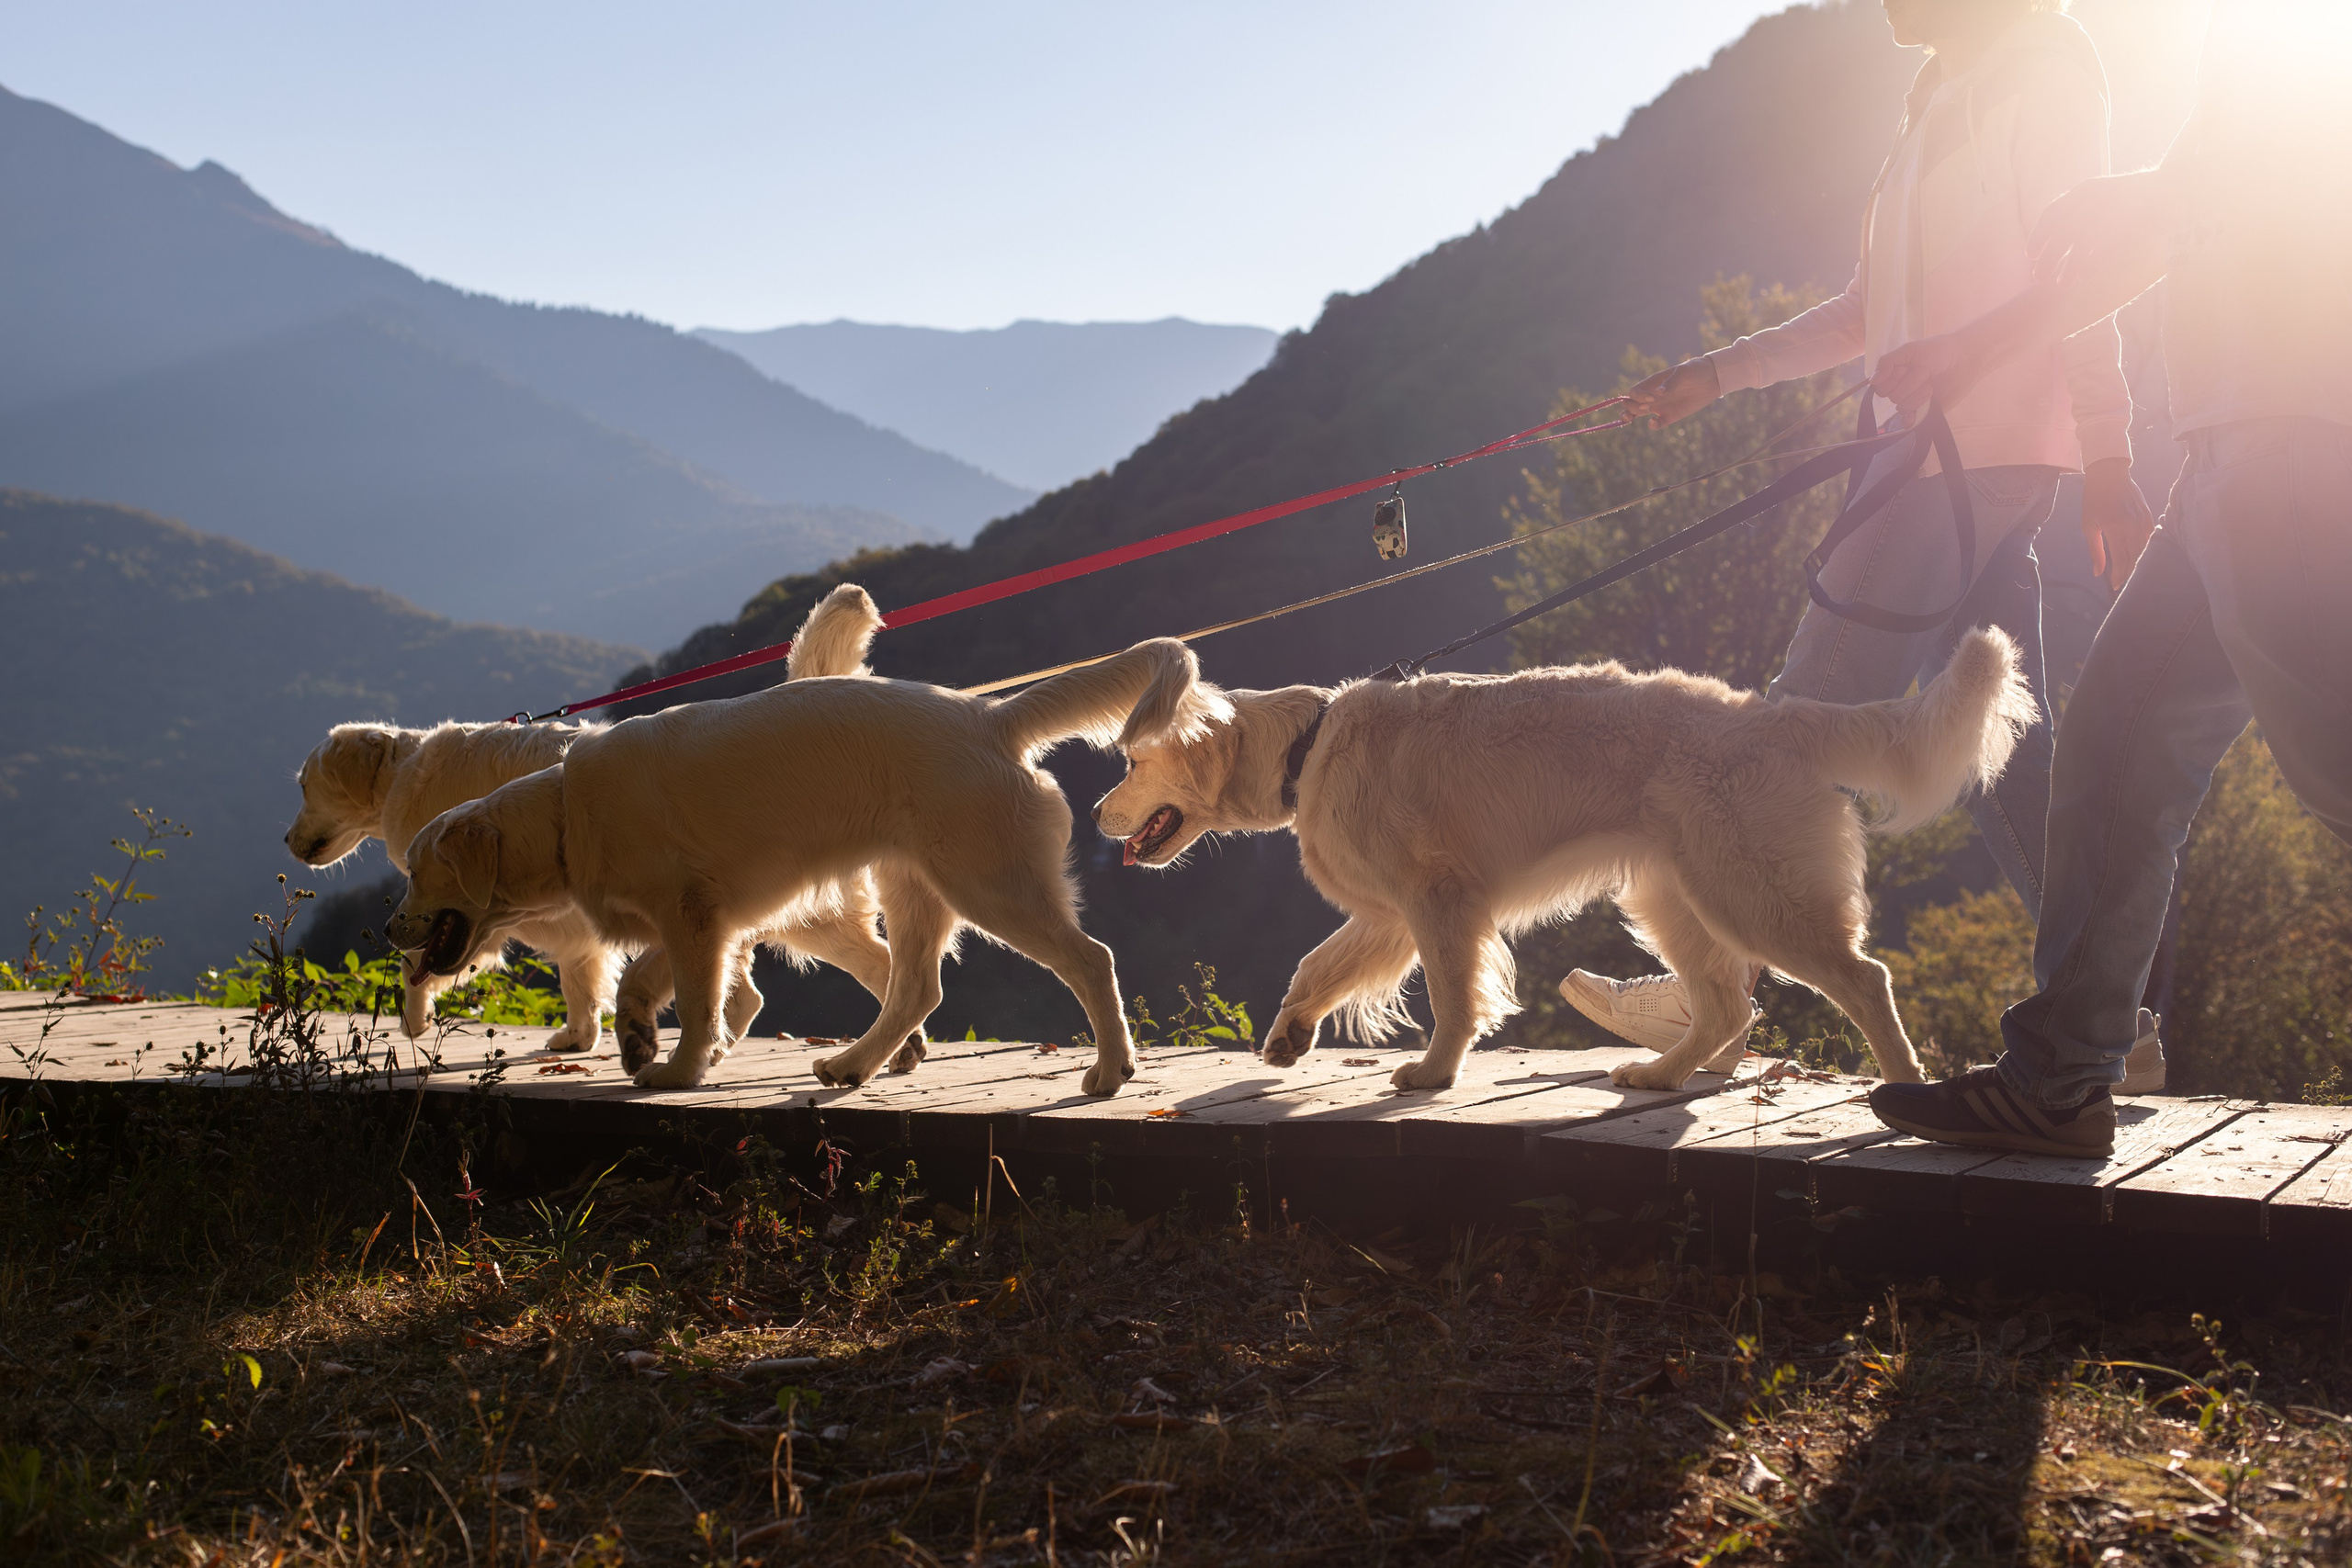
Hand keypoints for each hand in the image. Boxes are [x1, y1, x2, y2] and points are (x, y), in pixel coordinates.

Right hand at [1624, 357, 1719, 428]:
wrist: (1712, 379)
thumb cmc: (1695, 371)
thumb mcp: (1684, 373)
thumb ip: (1671, 383)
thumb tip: (1658, 393)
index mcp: (1653, 383)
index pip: (1634, 392)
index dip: (1637, 397)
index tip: (1652, 398)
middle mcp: (1653, 395)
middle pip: (1631, 404)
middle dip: (1630, 408)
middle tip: (1644, 408)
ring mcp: (1660, 406)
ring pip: (1638, 414)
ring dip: (1632, 417)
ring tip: (1635, 419)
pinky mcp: (1670, 416)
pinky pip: (1656, 424)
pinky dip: (1652, 425)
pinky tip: (1654, 422)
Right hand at [1871, 332, 1973, 422]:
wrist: (1965, 359)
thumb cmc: (1939, 350)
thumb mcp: (1909, 350)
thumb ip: (1887, 362)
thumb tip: (1872, 381)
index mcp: (1895, 374)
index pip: (1880, 386)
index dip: (1893, 378)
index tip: (1906, 367)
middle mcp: (1901, 388)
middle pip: (1891, 396)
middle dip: (1909, 383)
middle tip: (1924, 372)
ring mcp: (1913, 401)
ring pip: (1902, 406)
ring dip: (1919, 393)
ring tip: (1932, 383)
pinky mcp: (1925, 412)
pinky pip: (1909, 422)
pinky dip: (1910, 419)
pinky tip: (1915, 413)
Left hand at [2029, 170, 2165, 285]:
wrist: (2179, 188)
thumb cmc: (2138, 201)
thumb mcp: (2105, 201)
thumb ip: (2082, 217)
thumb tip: (2057, 244)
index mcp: (2087, 190)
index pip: (2052, 213)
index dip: (2038, 235)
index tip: (2030, 256)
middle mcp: (2096, 195)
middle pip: (2062, 231)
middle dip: (2049, 257)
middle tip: (2037, 277)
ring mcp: (2113, 206)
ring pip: (2081, 242)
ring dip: (2069, 265)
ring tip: (2061, 284)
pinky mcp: (2131, 219)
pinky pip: (2103, 246)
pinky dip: (2091, 263)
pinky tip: (2084, 277)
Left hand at [2080, 458, 2155, 592]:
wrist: (2109, 475)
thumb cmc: (2094, 500)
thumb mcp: (2088, 525)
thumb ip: (2095, 551)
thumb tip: (2097, 573)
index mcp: (2115, 528)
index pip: (2121, 559)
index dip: (2119, 575)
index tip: (2115, 586)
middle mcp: (2132, 525)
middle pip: (2135, 557)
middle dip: (2129, 573)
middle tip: (2123, 583)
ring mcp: (2143, 520)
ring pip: (2144, 549)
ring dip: (2138, 564)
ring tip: (2132, 574)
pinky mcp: (2148, 515)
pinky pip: (2151, 538)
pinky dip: (2147, 550)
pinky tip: (2142, 559)